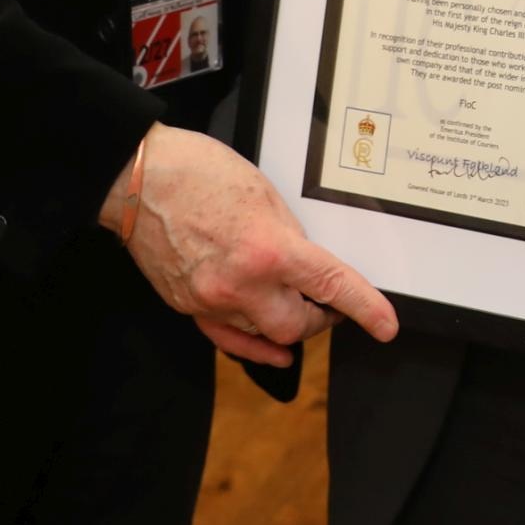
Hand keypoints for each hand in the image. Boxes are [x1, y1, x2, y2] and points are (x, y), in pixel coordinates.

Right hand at [105, 127, 397, 365]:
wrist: (139, 180)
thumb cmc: (199, 173)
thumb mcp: (265, 194)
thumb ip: (288, 235)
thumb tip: (303, 265)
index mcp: (269, 250)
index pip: (330, 285)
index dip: (365, 308)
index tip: (386, 326)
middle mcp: (241, 284)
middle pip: (298, 325)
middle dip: (321, 317)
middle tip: (329, 303)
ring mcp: (211, 300)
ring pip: (265, 334)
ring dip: (288, 325)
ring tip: (298, 308)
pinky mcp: (188, 306)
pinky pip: (229, 338)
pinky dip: (255, 346)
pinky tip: (273, 352)